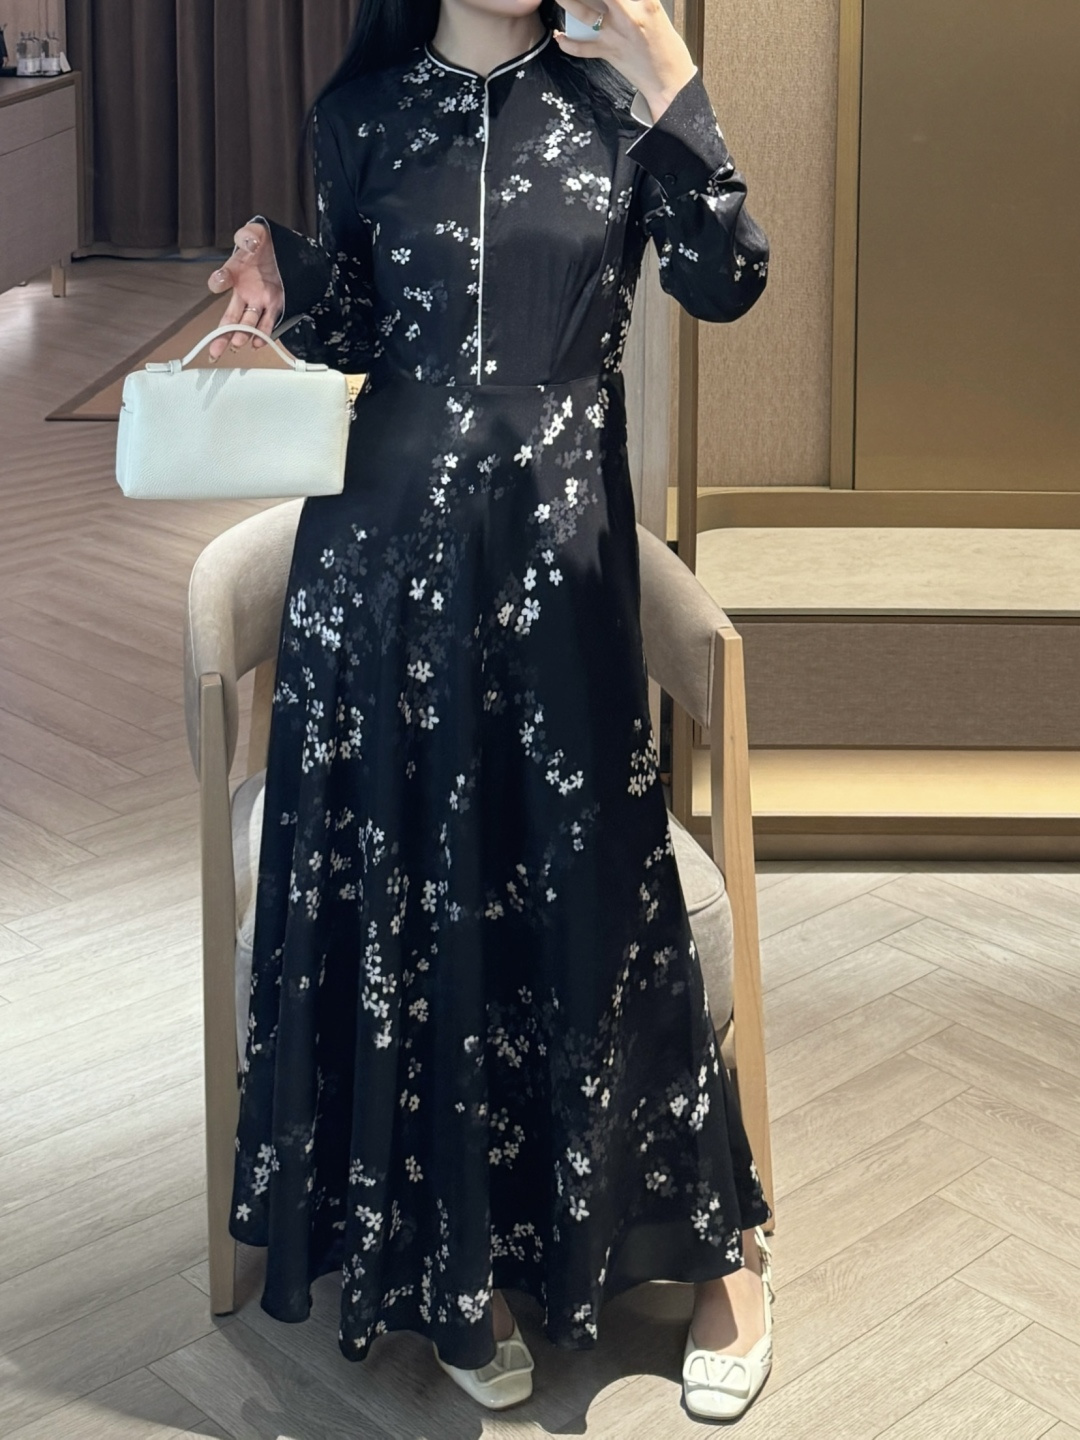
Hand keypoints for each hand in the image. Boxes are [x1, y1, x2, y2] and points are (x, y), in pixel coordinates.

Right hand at [205, 222, 283, 361]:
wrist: (288, 250)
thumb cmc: (266, 243)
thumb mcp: (257, 232)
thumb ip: (248, 235)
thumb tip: (249, 242)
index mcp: (235, 272)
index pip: (222, 279)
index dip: (219, 280)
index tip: (220, 282)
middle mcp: (244, 291)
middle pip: (229, 316)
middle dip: (220, 333)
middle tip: (213, 348)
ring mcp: (259, 300)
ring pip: (246, 324)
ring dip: (242, 335)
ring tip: (238, 343)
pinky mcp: (275, 305)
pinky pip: (268, 323)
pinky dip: (263, 334)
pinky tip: (258, 342)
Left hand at [554, 0, 697, 118]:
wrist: (669, 81)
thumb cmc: (666, 46)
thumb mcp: (655, 12)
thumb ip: (636, 2)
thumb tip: (614, 1)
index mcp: (646, 1)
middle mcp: (629, 14)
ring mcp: (616, 34)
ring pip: (585, 13)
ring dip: (567, 2)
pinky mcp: (609, 52)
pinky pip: (583, 48)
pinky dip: (569, 43)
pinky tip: (560, 37)